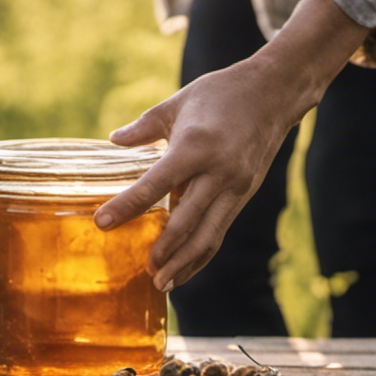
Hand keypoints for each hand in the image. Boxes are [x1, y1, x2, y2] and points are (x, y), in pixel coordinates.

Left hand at [94, 58, 300, 290]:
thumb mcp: (177, 103)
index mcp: (194, 147)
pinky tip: (184, 268)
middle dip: (164, 251)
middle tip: (143, 271)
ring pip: (208, 235)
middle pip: (186, 221)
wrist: (274, 92)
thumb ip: (144, 127)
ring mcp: (235, 186)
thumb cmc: (220, 93)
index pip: (154, 184)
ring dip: (185, 262)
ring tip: (162, 283)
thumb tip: (113, 140)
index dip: (127, 206)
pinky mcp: (244, 195)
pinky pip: (220, 230)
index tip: (101, 223)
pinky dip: (201, 253)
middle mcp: (217, 172)